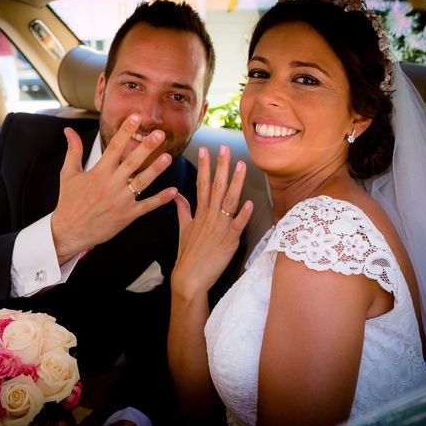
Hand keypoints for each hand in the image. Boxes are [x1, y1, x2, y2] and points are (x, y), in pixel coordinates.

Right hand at [51, 114, 177, 263]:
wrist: (70, 231)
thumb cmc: (69, 202)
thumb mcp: (69, 174)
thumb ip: (73, 150)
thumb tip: (68, 130)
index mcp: (98, 172)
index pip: (114, 147)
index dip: (125, 131)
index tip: (135, 117)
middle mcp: (111, 184)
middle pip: (132, 162)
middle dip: (146, 147)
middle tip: (159, 134)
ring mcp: (120, 201)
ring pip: (142, 182)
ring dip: (156, 169)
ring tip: (168, 157)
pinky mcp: (127, 215)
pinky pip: (147, 206)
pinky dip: (160, 199)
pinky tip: (173, 191)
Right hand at [171, 145, 252, 296]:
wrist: (189, 278)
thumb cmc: (187, 255)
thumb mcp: (183, 230)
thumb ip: (183, 210)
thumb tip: (177, 195)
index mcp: (199, 213)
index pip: (202, 184)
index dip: (204, 166)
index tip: (205, 149)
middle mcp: (209, 217)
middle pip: (216, 187)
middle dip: (221, 166)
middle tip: (225, 147)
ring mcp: (219, 228)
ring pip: (228, 201)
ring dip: (235, 183)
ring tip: (241, 165)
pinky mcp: (228, 241)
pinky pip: (237, 225)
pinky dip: (243, 214)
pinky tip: (249, 202)